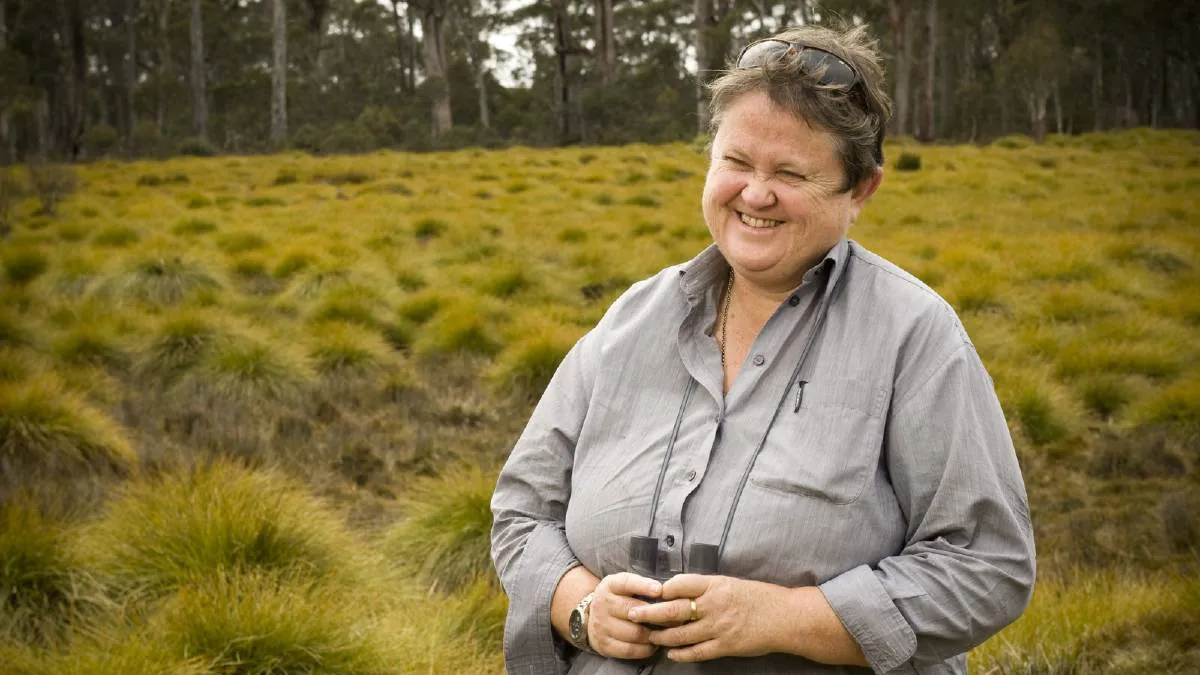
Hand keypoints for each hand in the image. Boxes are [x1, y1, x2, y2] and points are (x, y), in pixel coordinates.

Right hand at [587, 572, 663, 659]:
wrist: (591, 617)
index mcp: (610, 585)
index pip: (626, 583)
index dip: (643, 586)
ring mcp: (601, 625)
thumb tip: (669, 593)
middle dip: (656, 616)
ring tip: (665, 633)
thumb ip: (643, 586)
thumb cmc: (618, 598)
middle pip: (632, 610)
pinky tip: (653, 645)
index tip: (659, 590)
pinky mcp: (603, 644)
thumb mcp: (625, 585)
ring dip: (653, 635)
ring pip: (634, 633)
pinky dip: (645, 649)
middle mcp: (602, 604)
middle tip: (675, 619)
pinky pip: (629, 650)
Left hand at [628, 574, 782, 661]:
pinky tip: (671, 653)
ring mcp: (719, 627)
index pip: (680, 584)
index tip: (648, 592)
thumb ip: (707, 587)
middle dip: (649, 613)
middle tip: (633, 614)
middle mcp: (714, 605)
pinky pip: (697, 652)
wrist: (785, 617)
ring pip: (681, 634)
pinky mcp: (726, 646)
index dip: (661, 589)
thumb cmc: (760, 597)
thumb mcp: (731, 583)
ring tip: (649, 636)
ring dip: (662, 636)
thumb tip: (680, 590)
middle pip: (673, 610)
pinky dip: (681, 653)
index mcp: (716, 585)